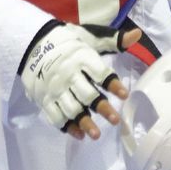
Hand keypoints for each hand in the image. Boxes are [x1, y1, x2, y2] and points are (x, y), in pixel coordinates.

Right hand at [19, 20, 142, 140]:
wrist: (32, 41)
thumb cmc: (67, 41)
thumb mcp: (90, 36)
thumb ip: (113, 40)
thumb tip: (137, 34)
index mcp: (82, 58)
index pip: (100, 73)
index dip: (113, 84)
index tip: (124, 94)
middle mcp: (69, 74)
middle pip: (87, 94)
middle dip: (102, 108)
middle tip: (115, 120)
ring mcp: (55, 88)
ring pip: (72, 109)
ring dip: (85, 122)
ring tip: (96, 135)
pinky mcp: (44, 98)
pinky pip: (55, 115)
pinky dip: (67, 126)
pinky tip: (79, 134)